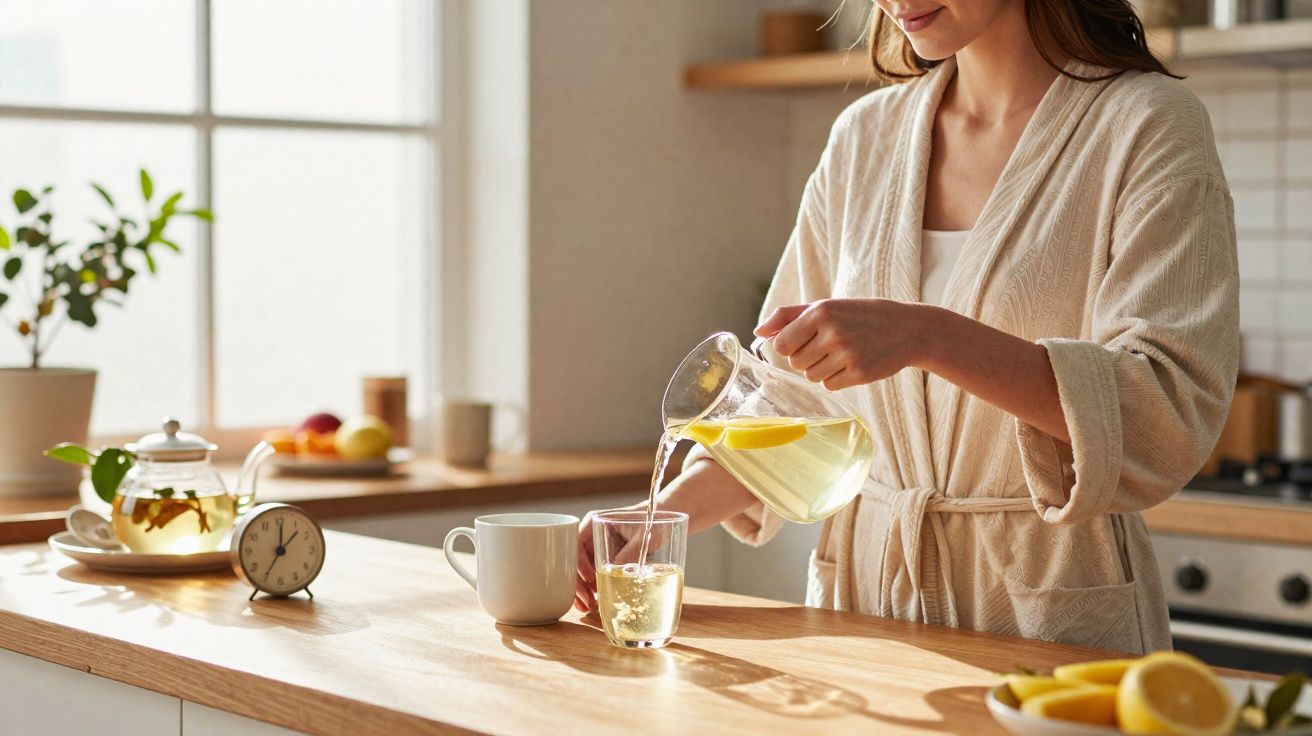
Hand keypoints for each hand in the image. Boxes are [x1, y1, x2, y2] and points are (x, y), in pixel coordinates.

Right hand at [573, 504, 643, 612]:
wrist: (663, 519)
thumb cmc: (653, 520)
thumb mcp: (642, 536)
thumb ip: (630, 552)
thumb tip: (617, 572)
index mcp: (595, 522)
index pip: (578, 544)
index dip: (581, 564)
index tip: (591, 580)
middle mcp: (592, 534)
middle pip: (575, 560)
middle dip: (578, 582)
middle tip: (586, 601)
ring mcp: (596, 547)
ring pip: (582, 569)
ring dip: (582, 588)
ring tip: (587, 606)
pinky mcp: (604, 558)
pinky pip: (593, 573)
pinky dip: (592, 587)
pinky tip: (593, 601)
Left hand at [755, 298, 928, 390]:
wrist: (908, 329)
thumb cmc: (861, 316)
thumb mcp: (827, 306)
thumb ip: (788, 316)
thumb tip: (758, 332)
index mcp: (820, 311)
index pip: (782, 344)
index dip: (789, 346)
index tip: (804, 340)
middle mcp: (832, 332)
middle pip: (795, 362)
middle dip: (806, 358)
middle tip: (828, 345)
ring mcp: (847, 354)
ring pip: (811, 376)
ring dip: (821, 368)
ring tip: (842, 353)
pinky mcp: (859, 374)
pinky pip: (829, 385)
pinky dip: (836, 378)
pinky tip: (852, 363)